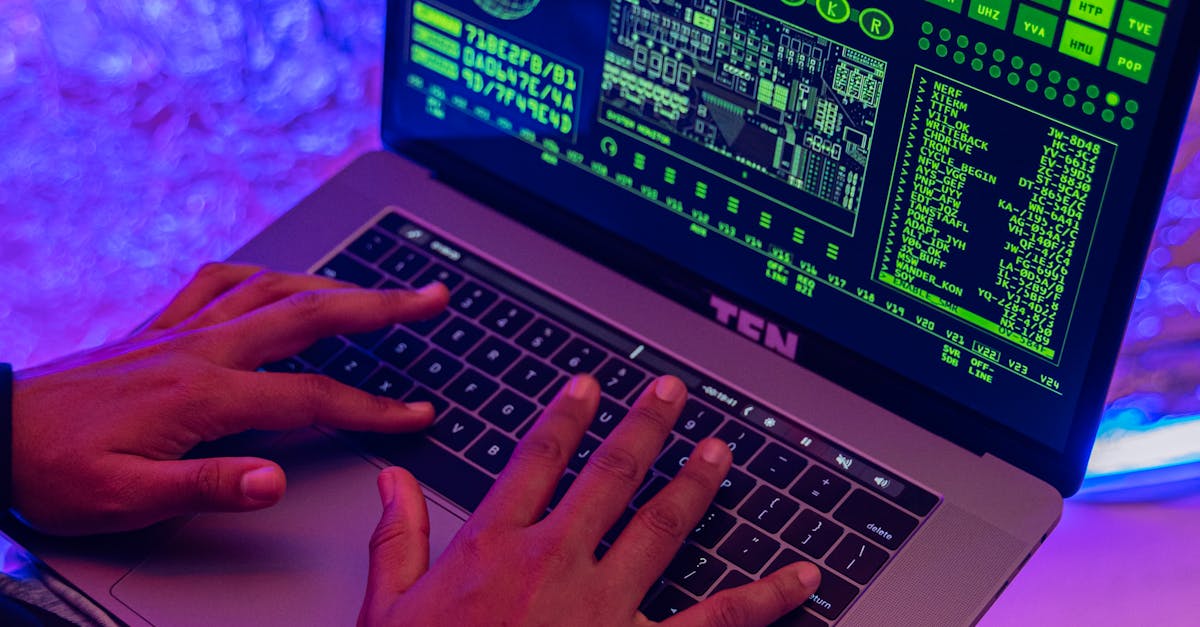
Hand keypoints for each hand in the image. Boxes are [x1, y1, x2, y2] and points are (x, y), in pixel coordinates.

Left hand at [12, 262, 448, 534]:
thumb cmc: (52, 470)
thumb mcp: (126, 498)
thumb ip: (206, 486)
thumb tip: (276, 480)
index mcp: (202, 393)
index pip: (312, 398)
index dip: (373, 408)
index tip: (417, 414)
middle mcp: (199, 348)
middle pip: (310, 315)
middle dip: (380, 306)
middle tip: (431, 296)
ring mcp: (179, 330)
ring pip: (272, 287)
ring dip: (333, 283)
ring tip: (375, 290)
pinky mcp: (157, 328)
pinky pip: (218, 282)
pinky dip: (258, 273)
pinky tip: (275, 278)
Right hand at [360, 375, 819, 625]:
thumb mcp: (387, 612)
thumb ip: (398, 541)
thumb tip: (392, 482)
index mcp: (493, 548)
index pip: (535, 461)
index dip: (565, 418)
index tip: (588, 387)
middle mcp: (554, 563)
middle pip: (609, 475)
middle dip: (644, 427)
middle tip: (672, 393)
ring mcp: (602, 607)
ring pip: (661, 527)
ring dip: (695, 484)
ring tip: (721, 452)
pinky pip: (715, 620)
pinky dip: (765, 597)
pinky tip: (801, 578)